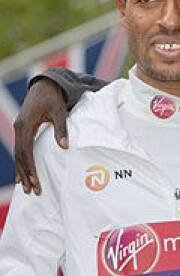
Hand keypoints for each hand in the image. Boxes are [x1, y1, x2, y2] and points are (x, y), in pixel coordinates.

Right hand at [14, 78, 68, 194]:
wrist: (46, 85)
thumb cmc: (54, 98)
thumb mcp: (59, 112)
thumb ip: (61, 129)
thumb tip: (65, 147)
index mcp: (26, 124)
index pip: (26, 151)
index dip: (30, 168)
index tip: (35, 182)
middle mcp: (19, 127)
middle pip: (20, 156)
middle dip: (26, 174)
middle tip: (32, 190)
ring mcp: (19, 128)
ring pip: (18, 154)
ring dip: (22, 170)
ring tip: (25, 187)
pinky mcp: (23, 128)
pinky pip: (20, 148)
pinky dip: (21, 161)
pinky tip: (22, 173)